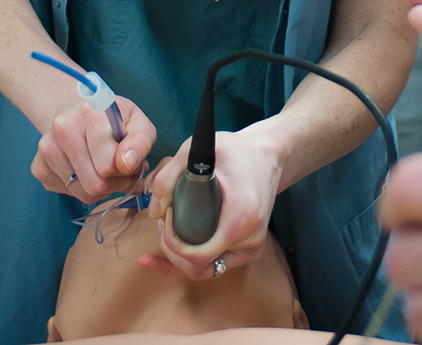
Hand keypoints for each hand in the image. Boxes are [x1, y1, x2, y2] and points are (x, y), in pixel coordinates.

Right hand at [31, 96, 155, 203]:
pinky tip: (87, 169)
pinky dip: (83, 189)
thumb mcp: (136, 121)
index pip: (107, 166)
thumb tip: (127, 164)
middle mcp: (63, 130)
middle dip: (115, 183)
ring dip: (101, 188)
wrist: (72, 111)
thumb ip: (141, 141)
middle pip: (95, 184)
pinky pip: (68, 194)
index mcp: (91, 116)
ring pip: (82, 193)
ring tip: (105, 168)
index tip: (131, 165)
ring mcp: (47, 150)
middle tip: (122, 172)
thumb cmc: (110, 118)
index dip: (126, 172)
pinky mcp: (38, 167)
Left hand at [143, 129, 282, 278]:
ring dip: (181, 258)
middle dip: (172, 251)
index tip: (166, 218)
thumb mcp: (196, 151)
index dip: (172, 244)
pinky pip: (217, 265)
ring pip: (206, 270)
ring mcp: (252, 248)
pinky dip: (193, 261)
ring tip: (168, 232)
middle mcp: (251, 239)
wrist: (266, 158)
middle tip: (164, 221)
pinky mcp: (250, 250)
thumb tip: (155, 212)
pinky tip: (168, 255)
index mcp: (241, 217)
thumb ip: (169, 177)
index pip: (197, 255)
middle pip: (198, 267)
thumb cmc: (235, 152)